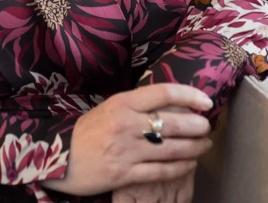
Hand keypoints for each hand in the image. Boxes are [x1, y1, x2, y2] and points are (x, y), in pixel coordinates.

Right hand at [41, 83, 211, 196]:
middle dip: (196, 125)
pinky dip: (180, 168)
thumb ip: (135, 105)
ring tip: (205, 145)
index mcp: (122, 103)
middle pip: (171, 122)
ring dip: (193, 147)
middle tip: (207, 126)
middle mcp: (126, 124)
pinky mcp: (124, 174)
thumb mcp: (108, 108)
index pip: (162, 93)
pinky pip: (160, 171)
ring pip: (170, 148)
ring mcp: (126, 150)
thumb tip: (167, 101)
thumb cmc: (87, 130)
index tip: (205, 101)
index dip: (189, 96)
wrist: (60, 156)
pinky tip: (190, 164)